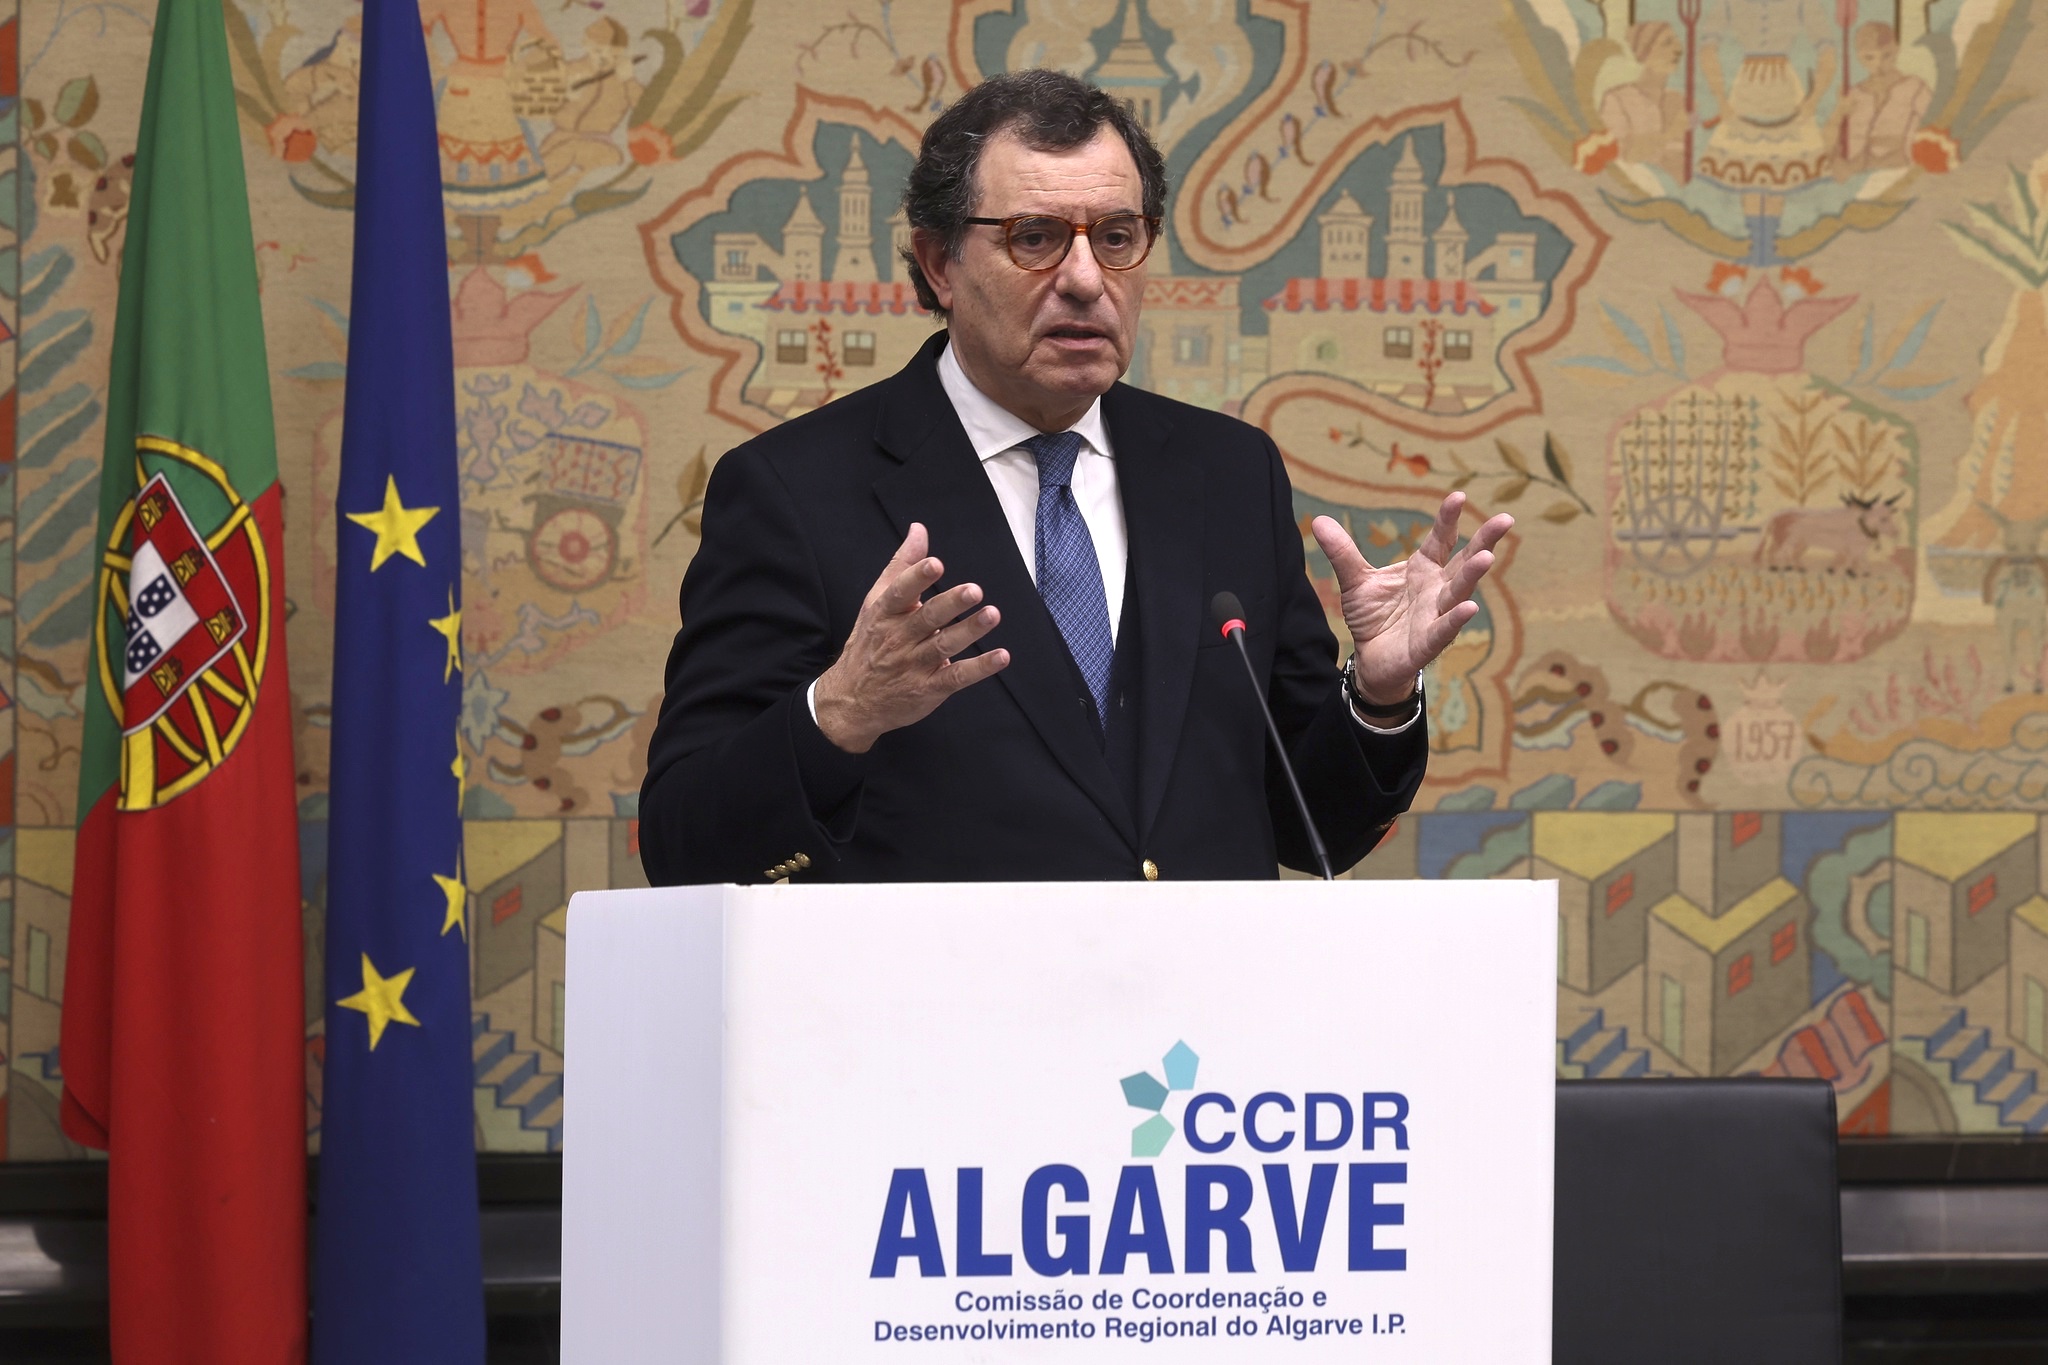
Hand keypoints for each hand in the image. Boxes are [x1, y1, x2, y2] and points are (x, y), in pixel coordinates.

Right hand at [814, 523, 1009, 752]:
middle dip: (951, 603)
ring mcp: (914, 665)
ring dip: (970, 630)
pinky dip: (980, 668)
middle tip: (974, 590)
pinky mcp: (929, 688)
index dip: (917, 577)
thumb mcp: (877, 602)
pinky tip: (1000, 656)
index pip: (900, 592)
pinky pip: (956, 677)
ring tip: (992, 615)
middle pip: (927, 618)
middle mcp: (899, 638)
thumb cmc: (870, 643)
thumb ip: (902, 565)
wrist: (851, 701)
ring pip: (944, 645)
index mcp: (885, 613)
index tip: (935, 564)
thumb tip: (919, 529)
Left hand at [1311, 493, 1512, 706]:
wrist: (1370, 659)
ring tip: (1488, 557)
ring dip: (1473, 575)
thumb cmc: (1373, 617)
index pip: (1441, 539)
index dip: (1448, 519)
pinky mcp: (1428, 643)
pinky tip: (1470, 607)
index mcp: (1424, 569)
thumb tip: (1319, 520)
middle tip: (1505, 520)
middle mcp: (1437, 589)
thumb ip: (1343, 553)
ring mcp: (1436, 615)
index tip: (1457, 496)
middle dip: (1485, 541)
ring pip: (1459, 592)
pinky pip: (1444, 629)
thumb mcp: (1355, 581)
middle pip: (1464, 561)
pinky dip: (1456, 619)